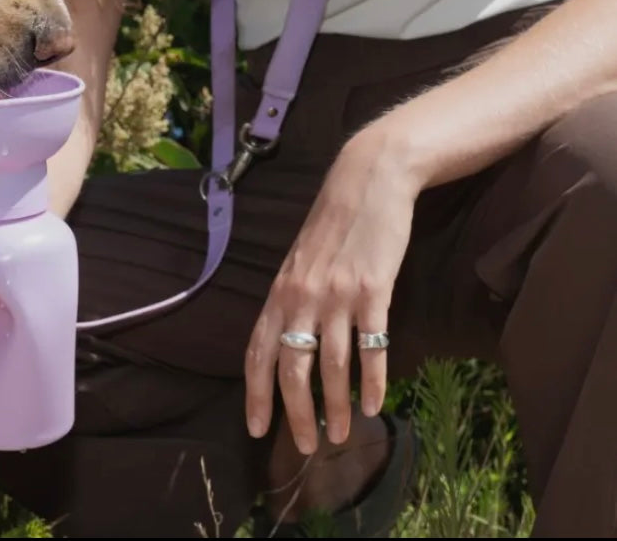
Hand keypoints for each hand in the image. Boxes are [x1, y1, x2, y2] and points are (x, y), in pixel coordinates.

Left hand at [244, 135, 418, 454]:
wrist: (367, 180)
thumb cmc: (334, 224)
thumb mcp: (301, 261)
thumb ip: (293, 299)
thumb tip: (288, 344)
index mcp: (280, 290)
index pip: (257, 351)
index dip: (255, 393)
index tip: (256, 429)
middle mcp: (301, 296)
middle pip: (290, 367)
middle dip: (294, 413)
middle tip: (302, 447)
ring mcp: (336, 295)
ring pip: (330, 366)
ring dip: (334, 408)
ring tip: (340, 436)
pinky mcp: (372, 290)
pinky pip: (370, 347)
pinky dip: (371, 381)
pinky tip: (373, 405)